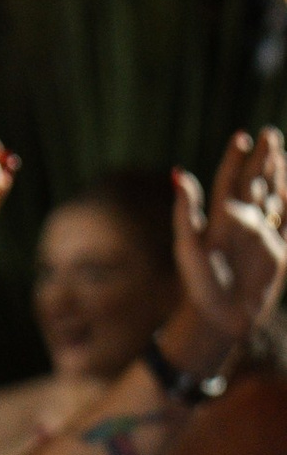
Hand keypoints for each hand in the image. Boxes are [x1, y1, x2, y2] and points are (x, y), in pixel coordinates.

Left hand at [174, 130, 286, 348]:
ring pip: (274, 200)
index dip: (235, 159)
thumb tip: (177, 174)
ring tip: (281, 153)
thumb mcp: (188, 246)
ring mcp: (262, 238)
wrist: (219, 320)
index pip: (231, 181)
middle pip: (255, 184)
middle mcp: (242, 225)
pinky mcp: (279, 255)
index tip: (242, 137)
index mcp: (221, 219)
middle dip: (263, 160)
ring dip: (278, 177)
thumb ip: (186, 211)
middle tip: (269, 134)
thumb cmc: (198, 285)